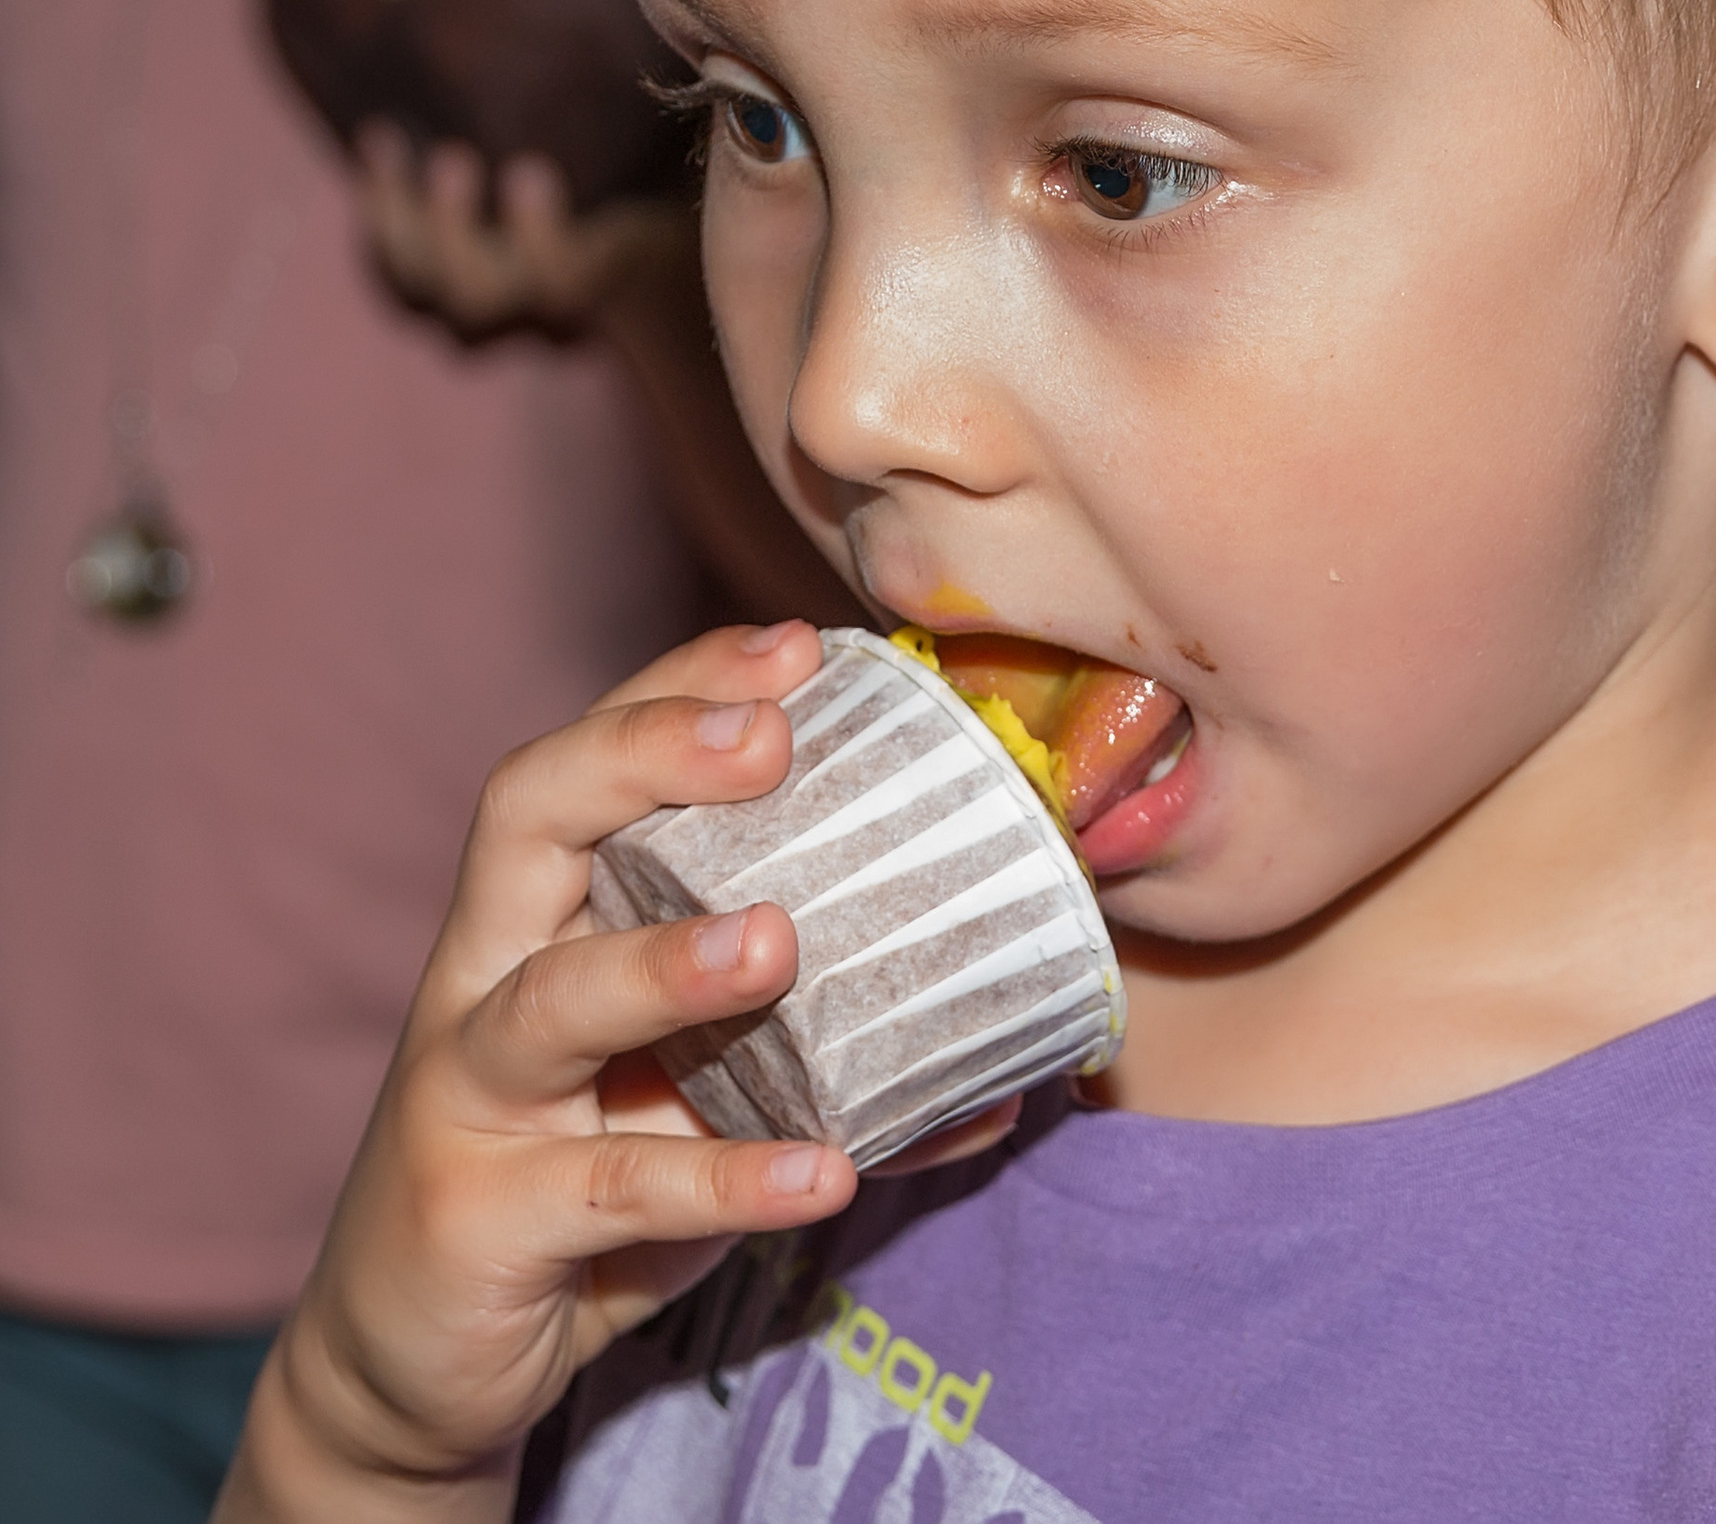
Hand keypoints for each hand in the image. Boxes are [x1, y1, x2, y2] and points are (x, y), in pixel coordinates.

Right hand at [221, 622, 857, 1521]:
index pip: (588, 757)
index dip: (680, 689)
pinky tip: (826, 1173)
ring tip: (779, 945)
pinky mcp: (481, 1224)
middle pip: (527, 819)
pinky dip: (724, 1179)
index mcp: (536, 911)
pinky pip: (611, 1190)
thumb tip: (1001, 1041)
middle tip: (767, 740)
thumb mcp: (687, 1082)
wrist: (416, 1364)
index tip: (796, 649)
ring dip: (666, 965)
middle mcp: (484, 976)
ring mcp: (467, 1099)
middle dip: (642, 756)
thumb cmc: (577, 1174)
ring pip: (550, 1004)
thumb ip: (814, 1042)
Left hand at [355, 123, 681, 340]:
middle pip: (479, 304)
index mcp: (615, 272)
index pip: (561, 292)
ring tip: (390, 140)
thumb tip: (687, 40)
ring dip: (400, 222)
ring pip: (424, 297)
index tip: (530, 168)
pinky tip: (381, 143)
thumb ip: (679, 109)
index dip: (538, 244)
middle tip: (452, 158)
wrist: (632, 183)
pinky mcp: (444, 285)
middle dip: (453, 234)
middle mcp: (547, 310)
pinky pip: (393, 276)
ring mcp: (492, 305)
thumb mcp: (678, 130)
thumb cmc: (665, 146)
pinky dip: (377, 216)